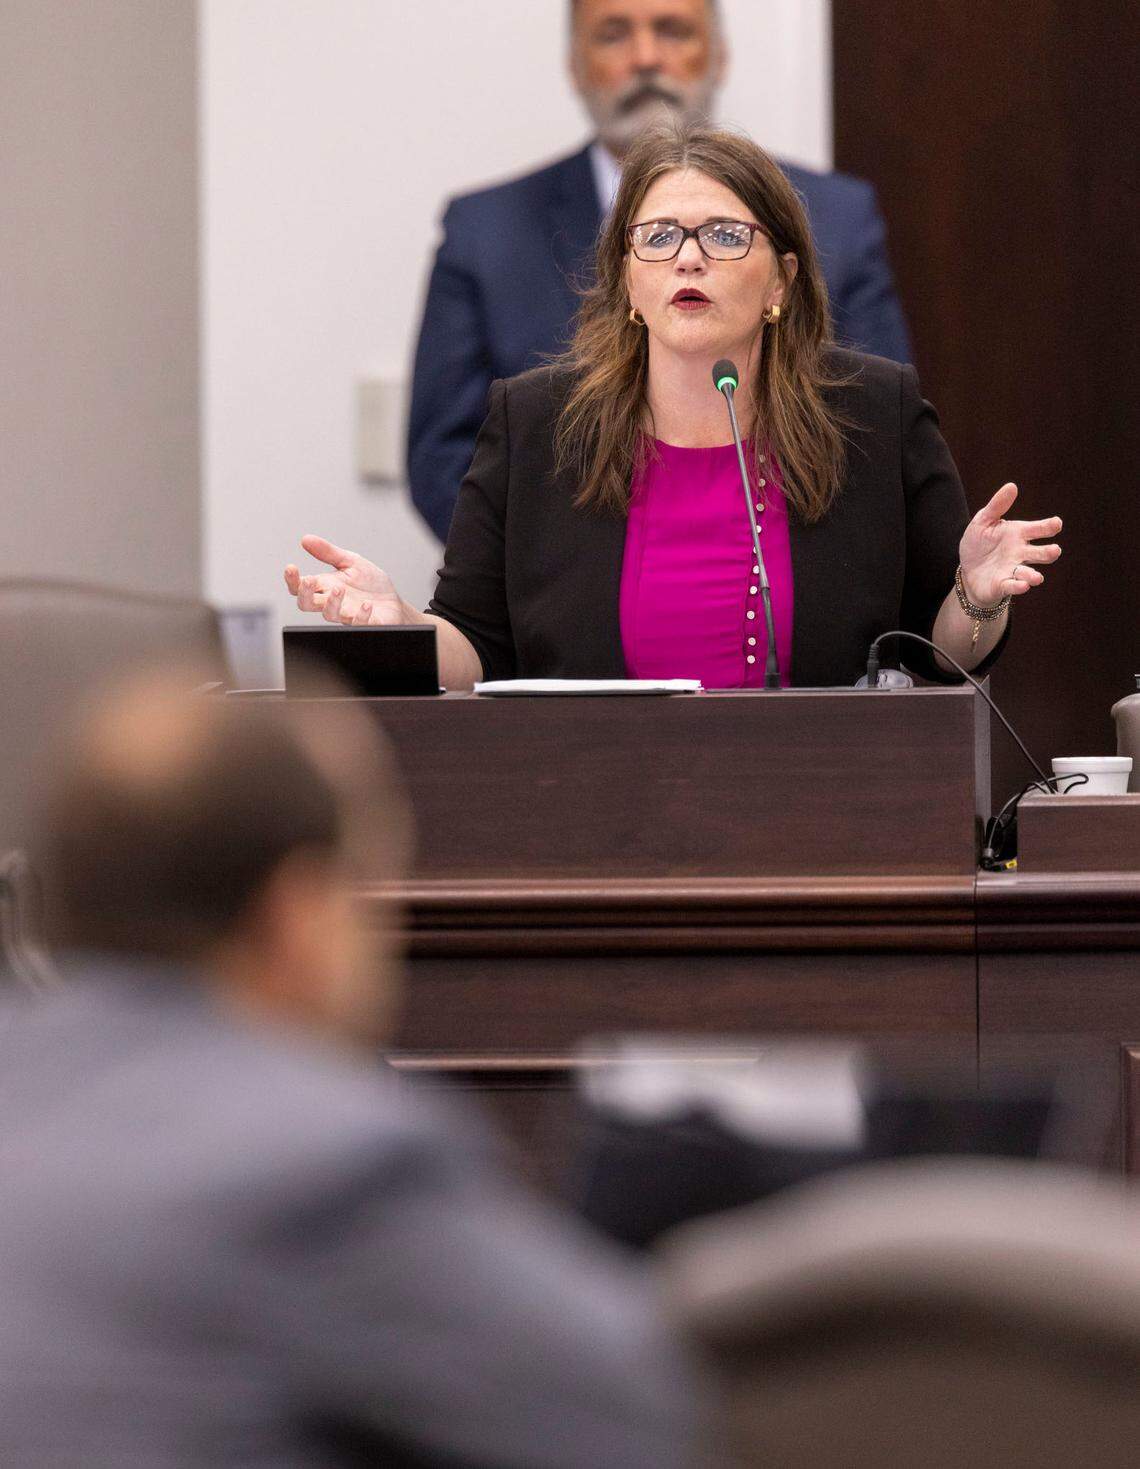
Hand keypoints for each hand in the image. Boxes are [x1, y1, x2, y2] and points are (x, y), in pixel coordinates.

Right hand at [283, 535, 407, 624]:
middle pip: (307, 604)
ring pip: (329, 614)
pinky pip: (358, 623)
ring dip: (331, 602)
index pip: (301, 586)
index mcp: (326, 586)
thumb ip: (329, 552)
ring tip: (339, 589)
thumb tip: (306, 539)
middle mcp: (333, 602)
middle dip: (305, 593)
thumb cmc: (371, 584)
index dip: (292, 580)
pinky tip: (367, 605)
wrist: (393, 602)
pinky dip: (361, 615)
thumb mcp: (351, 562)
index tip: (291, 568)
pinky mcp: (365, 623)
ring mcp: (347, 614)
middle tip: (308, 581)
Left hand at [958, 483, 1061, 606]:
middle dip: (1049, 552)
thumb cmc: (980, 542)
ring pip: (1029, 573)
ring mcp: (1013, 569)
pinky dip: (1018, 586)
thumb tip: (1012, 486)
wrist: (967, 568)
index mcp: (1019, 534)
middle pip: (1042, 553)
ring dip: (1033, 575)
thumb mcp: (983, 521)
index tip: (1056, 524)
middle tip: (1054, 550)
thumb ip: (997, 506)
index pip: (1040, 529)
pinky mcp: (1003, 584)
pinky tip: (1023, 586)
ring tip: (1037, 577)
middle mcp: (1021, 553)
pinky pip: (1013, 586)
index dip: (1049, 526)